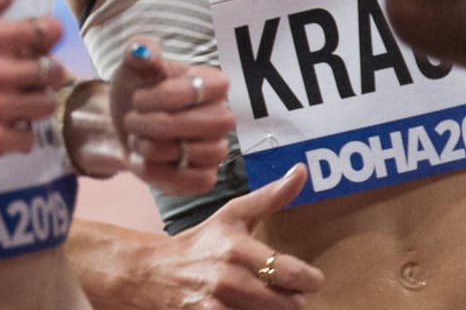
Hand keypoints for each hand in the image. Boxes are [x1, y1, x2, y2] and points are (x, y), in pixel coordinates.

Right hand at [0, 0, 65, 167]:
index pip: (47, 30)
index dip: (51, 37)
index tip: (44, 43)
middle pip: (55, 70)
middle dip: (49, 73)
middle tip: (33, 77)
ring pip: (46, 105)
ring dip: (37, 104)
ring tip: (21, 104)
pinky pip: (28, 138)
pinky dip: (21, 135)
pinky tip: (7, 129)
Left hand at [109, 36, 236, 194]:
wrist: (124, 127)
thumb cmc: (136, 90)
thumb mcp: (132, 66)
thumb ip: (140, 50)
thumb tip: (146, 52)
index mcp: (211, 82)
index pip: (203, 89)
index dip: (165, 96)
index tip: (138, 97)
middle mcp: (222, 115)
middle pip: (212, 123)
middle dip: (160, 124)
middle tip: (132, 120)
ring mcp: (216, 148)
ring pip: (204, 153)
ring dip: (157, 148)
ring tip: (139, 140)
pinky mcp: (204, 177)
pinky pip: (198, 182)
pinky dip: (164, 174)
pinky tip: (145, 162)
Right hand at [120, 165, 323, 309]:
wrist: (153, 272)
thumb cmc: (202, 241)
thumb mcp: (234, 214)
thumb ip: (271, 197)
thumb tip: (301, 171)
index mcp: (240, 249)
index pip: (291, 273)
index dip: (310, 280)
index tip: (312, 279)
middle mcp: (229, 279)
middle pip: (288, 305)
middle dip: (294, 300)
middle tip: (288, 293)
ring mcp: (217, 306)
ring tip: (270, 301)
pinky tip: (250, 308)